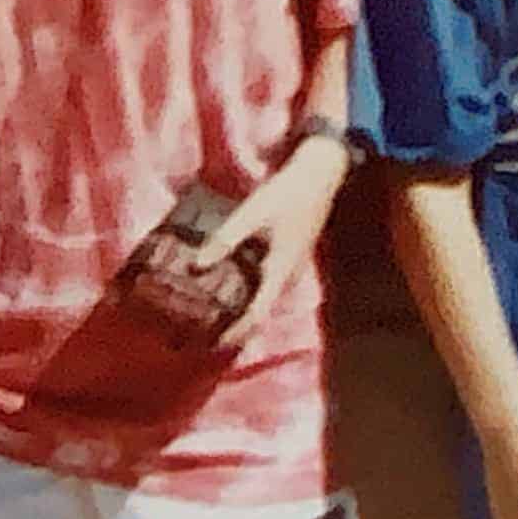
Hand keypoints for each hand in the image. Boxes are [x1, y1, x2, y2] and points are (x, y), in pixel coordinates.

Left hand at [203, 139, 354, 360]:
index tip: (213, 344)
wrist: (321, 174)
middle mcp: (289, 275)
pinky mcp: (290, 255)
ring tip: (216, 312)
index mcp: (281, 270)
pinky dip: (250, 290)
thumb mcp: (252, 214)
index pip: (257, 315)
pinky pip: (269, 283)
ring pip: (266, 298)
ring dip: (243, 309)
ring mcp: (292, 266)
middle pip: (262, 311)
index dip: (235, 333)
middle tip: (208, 333)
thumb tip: (196, 265)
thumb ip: (225, 239)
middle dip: (236, 326)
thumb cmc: (288, 194)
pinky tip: (233, 282)